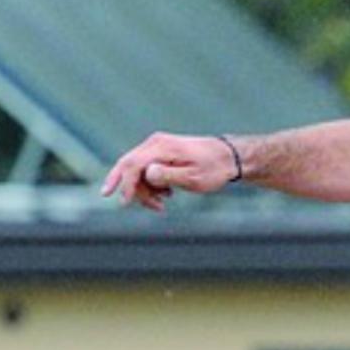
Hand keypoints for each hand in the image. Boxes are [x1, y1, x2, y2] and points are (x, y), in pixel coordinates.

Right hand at [100, 132, 240, 211]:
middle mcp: (155, 143)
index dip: (125, 184)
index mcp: (161, 147)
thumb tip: (147, 174)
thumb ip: (169, 175)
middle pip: (128, 166)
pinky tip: (166, 195)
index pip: (133, 164)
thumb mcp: (193, 177)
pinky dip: (151, 185)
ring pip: (137, 171)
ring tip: (164, 202)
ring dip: (145, 190)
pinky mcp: (160, 153)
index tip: (124, 203)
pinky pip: (145, 170)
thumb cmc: (213, 169)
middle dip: (128, 188)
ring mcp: (156, 147)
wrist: (226, 157)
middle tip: (132, 205)